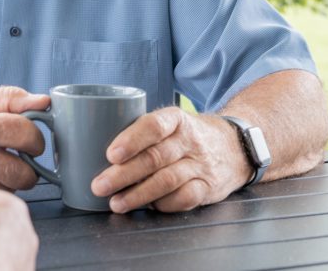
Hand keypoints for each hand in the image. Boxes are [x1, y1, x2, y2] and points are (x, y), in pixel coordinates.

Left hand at [90, 107, 252, 212]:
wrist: (234, 146)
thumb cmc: (186, 136)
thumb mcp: (169, 122)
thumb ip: (140, 131)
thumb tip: (92, 145)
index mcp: (176, 119)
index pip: (154, 125)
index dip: (132, 140)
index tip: (110, 154)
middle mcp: (190, 140)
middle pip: (155, 158)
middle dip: (124, 174)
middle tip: (99, 185)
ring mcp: (201, 165)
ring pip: (168, 181)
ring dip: (138, 195)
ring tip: (115, 202)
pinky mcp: (208, 188)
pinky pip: (185, 198)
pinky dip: (163, 205)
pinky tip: (146, 208)